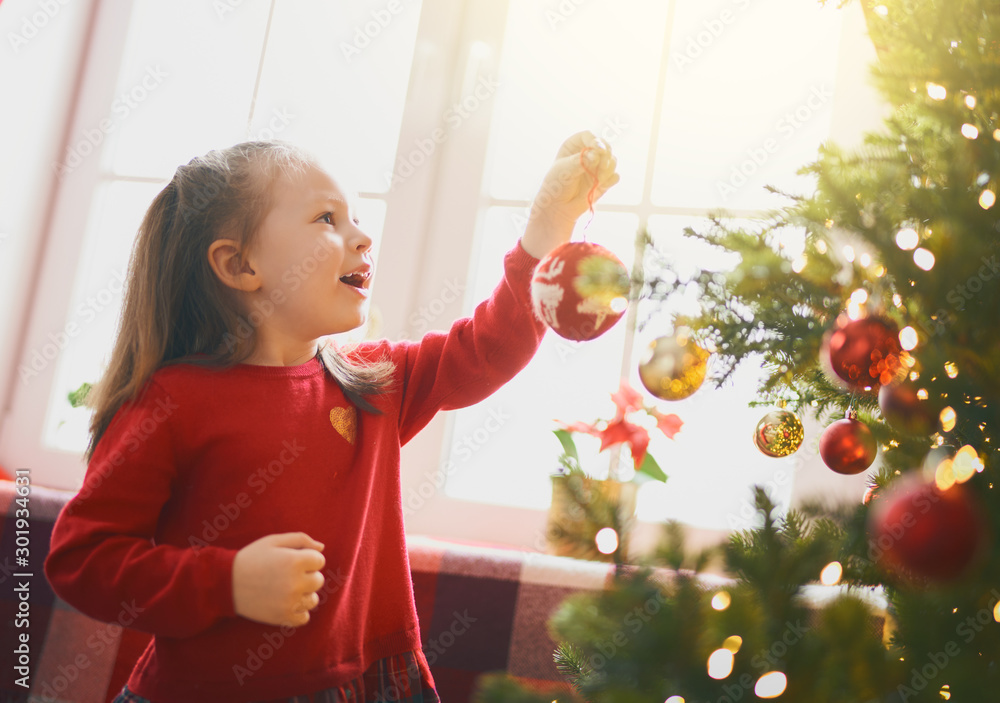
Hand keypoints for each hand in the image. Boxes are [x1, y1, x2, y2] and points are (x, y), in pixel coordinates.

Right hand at [232, 532, 325, 626]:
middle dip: (307, 576)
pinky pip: (304, 618)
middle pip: (318, 581)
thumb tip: (321, 548)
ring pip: (313, 600)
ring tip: (286, 589)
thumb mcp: (274, 541)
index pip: (320, 560)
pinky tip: (286, 603)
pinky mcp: (282, 617)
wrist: (227, 582)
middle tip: (288, 575)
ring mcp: (289, 602)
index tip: (293, 560)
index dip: (307, 559)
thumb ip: (301, 539)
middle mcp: (295, 582)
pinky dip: (298, 611)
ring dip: (304, 595)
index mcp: (295, 561)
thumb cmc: (252, 558)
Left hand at [521, 131, 619, 258]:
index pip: (588, 137)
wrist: (558, 207)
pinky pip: (614, 176)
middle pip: (605, 146)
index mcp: (574, 146)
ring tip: (597, 179)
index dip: (595, 141)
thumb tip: (596, 154)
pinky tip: (600, 185)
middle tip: (601, 165)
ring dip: (608, 169)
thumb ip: (580, 161)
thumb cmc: (556, 186)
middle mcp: (588, 154)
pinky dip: (610, 180)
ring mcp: (597, 167)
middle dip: (605, 156)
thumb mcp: (564, 170)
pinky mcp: (604, 180)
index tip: (598, 150)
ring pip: (612, 161)